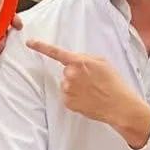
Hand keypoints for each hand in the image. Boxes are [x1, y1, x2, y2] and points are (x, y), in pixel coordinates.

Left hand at [27, 39, 149, 145]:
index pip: (56, 52)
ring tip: (93, 91)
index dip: (41, 47)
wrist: (119, 106)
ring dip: (77, 87)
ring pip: (67, 84)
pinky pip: (68, 96)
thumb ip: (86, 59)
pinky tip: (88, 99)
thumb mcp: (103, 63)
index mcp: (79, 62)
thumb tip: (76, 61)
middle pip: (67, 71)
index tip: (29, 43)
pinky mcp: (67, 102)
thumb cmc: (114, 84)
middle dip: (77, 74)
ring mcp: (67, 89)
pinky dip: (76, 97)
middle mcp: (70, 74)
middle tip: (93, 81)